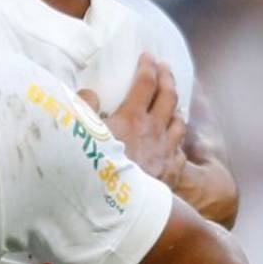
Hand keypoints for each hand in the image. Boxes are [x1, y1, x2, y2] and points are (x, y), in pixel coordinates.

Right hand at [82, 54, 185, 183]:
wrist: (119, 207)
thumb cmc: (97, 168)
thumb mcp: (83, 133)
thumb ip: (85, 108)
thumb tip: (89, 93)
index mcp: (133, 117)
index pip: (145, 83)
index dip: (147, 66)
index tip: (147, 56)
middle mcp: (154, 130)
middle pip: (169, 97)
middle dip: (167, 78)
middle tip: (165, 67)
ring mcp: (166, 152)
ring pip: (179, 123)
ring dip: (177, 108)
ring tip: (174, 102)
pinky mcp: (172, 172)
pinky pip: (180, 151)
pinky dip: (178, 141)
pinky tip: (174, 142)